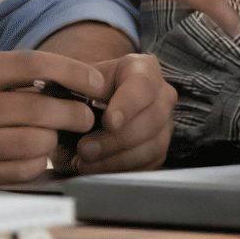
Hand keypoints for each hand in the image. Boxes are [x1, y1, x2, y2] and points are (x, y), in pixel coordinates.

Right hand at [0, 50, 104, 188]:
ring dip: (55, 140)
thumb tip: (62, 82)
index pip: (34, 64)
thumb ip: (2, 75)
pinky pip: (19, 171)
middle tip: (85, 115)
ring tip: (58, 136)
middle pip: (41, 107)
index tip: (96, 81)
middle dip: (75, 112)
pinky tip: (36, 158)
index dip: (73, 71)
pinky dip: (37, 165)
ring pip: (35, 142)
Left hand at [71, 53, 174, 173]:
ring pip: (153, 146)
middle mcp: (160, 94)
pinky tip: (95, 167)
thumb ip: (77, 92)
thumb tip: (76, 109)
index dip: (127, 105)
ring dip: (116, 158)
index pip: (143, 85)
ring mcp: (164, 124)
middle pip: (152, 119)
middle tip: (85, 148)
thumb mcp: (76, 84)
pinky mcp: (160, 150)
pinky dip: (120, 170)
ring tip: (84, 160)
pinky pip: (148, 165)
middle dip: (116, 139)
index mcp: (142, 69)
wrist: (84, 110)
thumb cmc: (81, 93)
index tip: (109, 122)